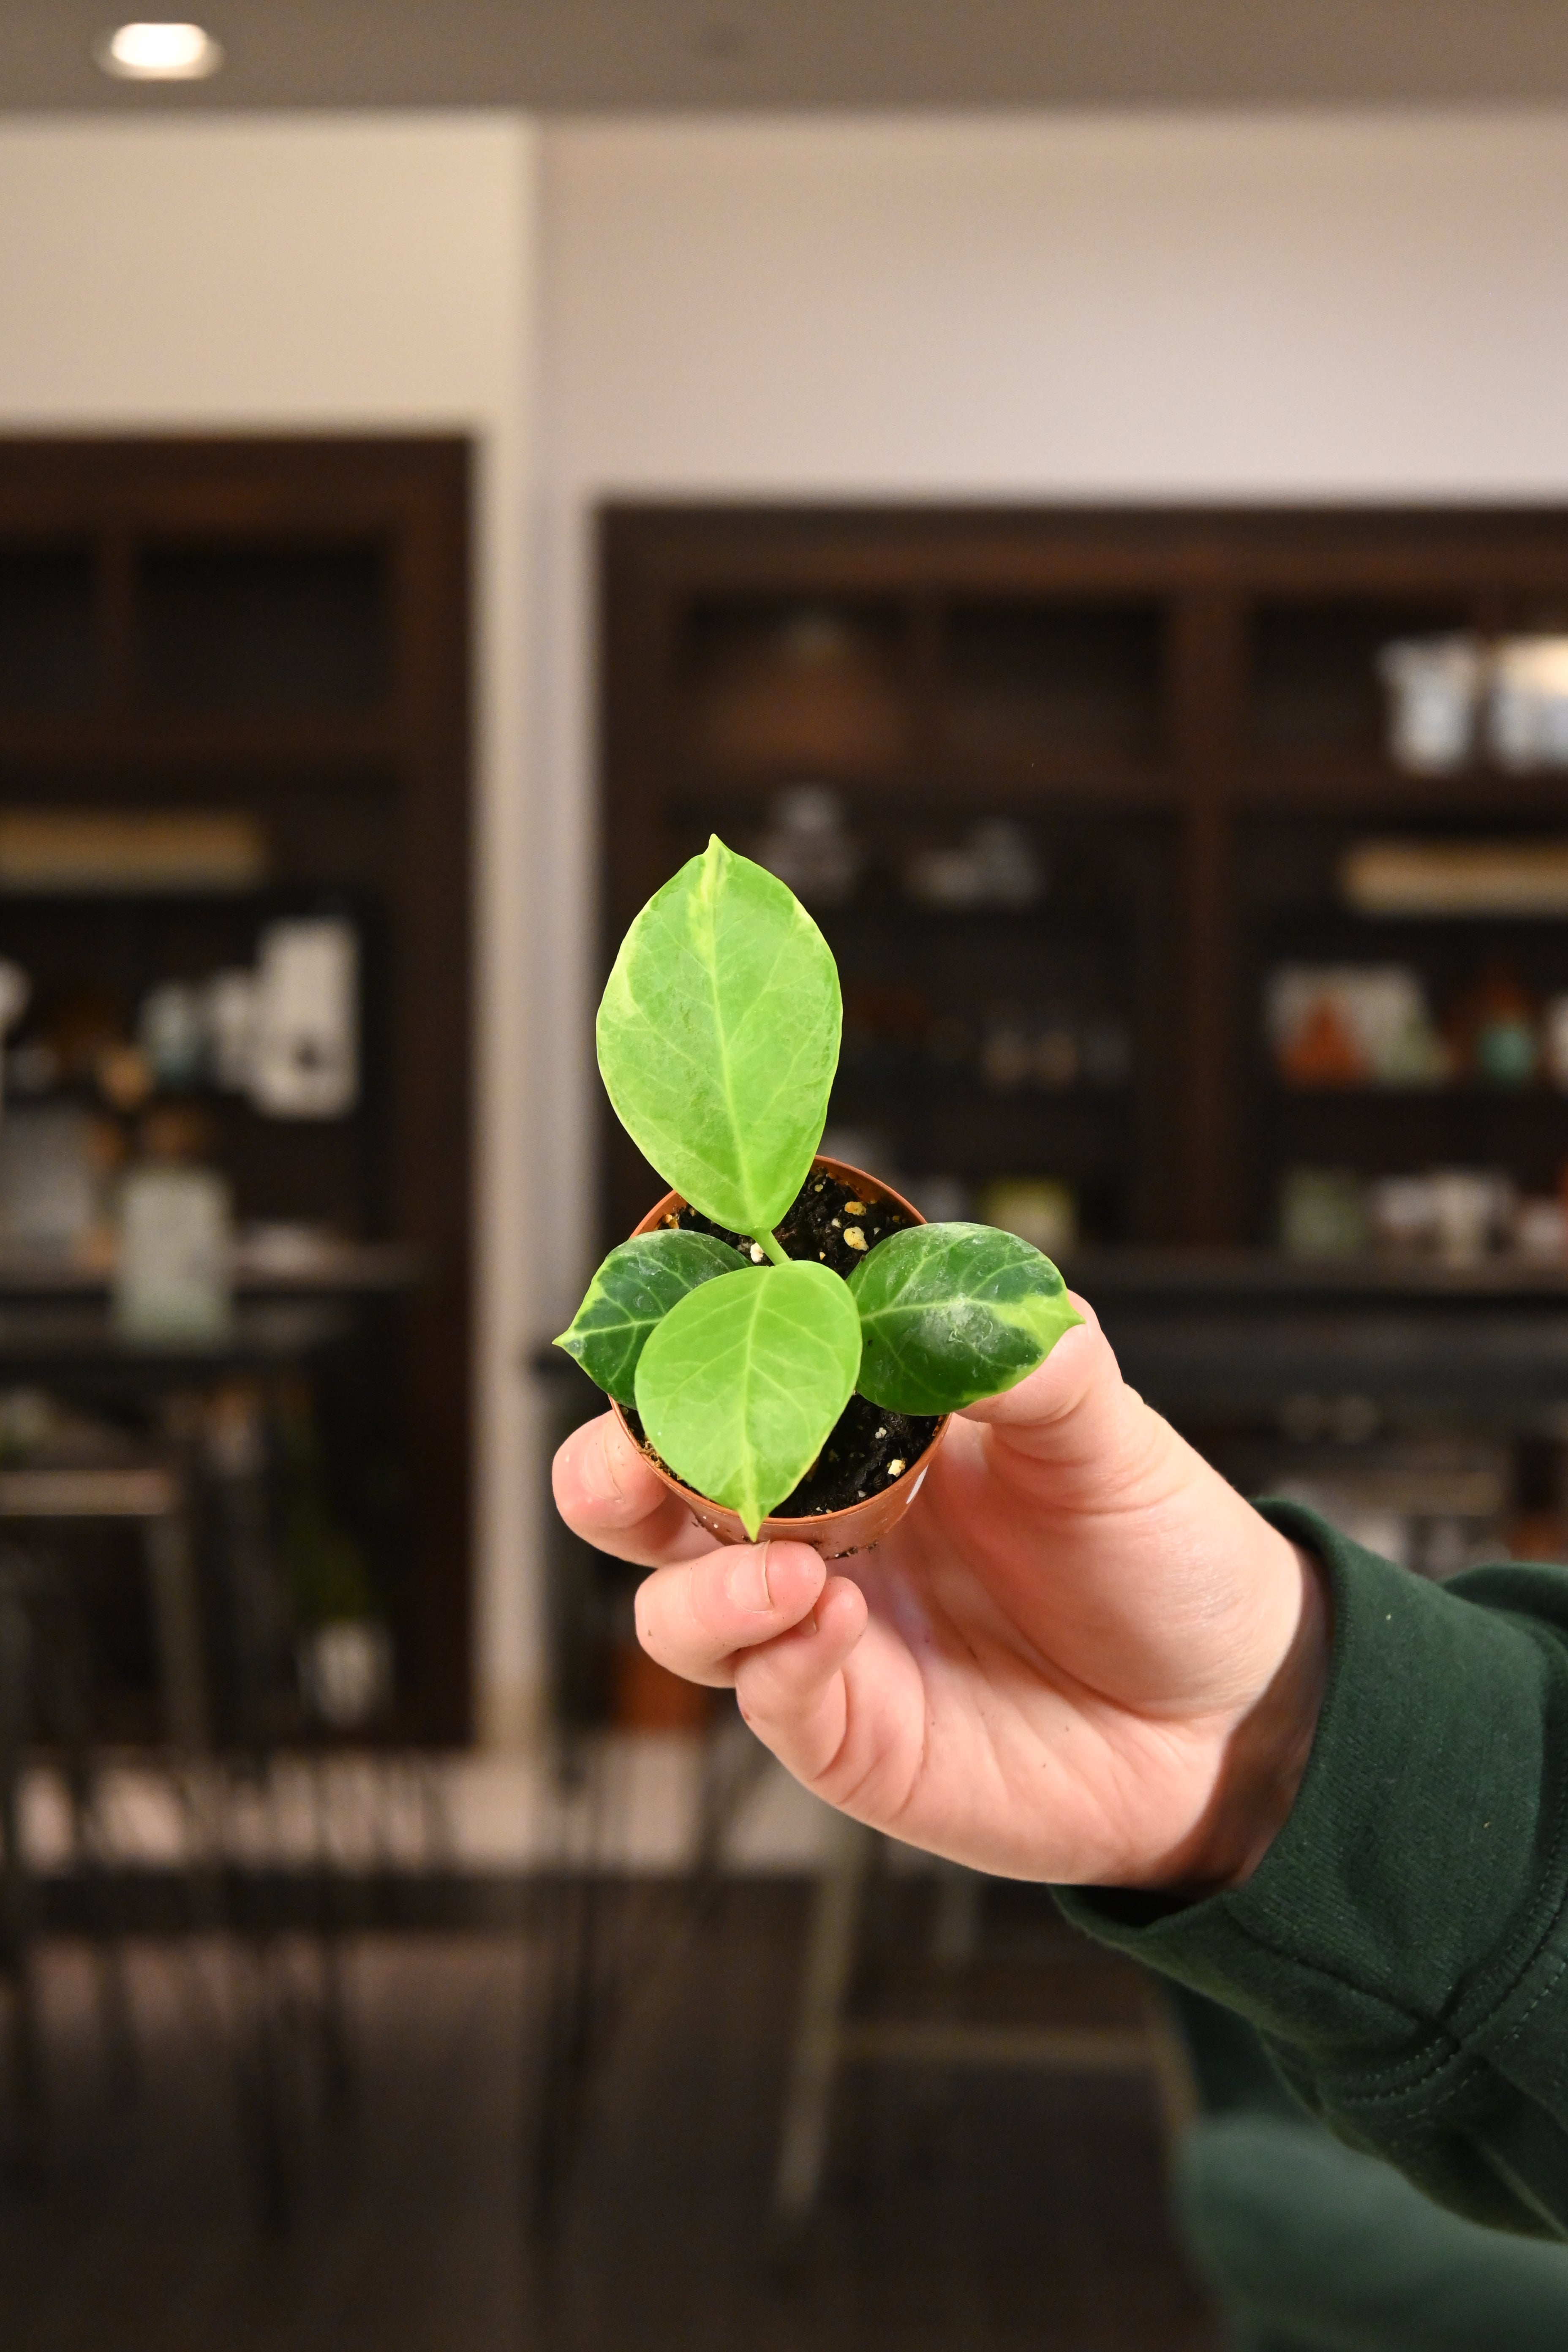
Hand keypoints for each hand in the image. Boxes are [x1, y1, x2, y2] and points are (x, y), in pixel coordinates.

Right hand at [551, 1300, 1329, 1890]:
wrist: (1231, 1714)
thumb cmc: (1160, 1557)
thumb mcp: (1109, 1435)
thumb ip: (1037, 1359)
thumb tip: (957, 1298)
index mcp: (856, 1435)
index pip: (723, 1379)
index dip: (676, 1344)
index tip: (672, 1309)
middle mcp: (815, 1532)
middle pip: (647, 1499)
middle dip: (607, 1472)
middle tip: (626, 1457)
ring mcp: (820, 1636)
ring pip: (679, 1611)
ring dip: (703, 1585)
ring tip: (789, 1573)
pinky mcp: (848, 1734)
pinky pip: (768, 1697)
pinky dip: (779, 1659)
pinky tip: (832, 1625)